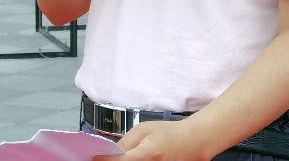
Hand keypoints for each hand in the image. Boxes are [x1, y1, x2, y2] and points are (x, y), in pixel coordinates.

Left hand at [93, 121, 209, 160]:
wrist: (193, 142)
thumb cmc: (169, 133)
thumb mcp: (144, 130)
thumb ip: (126, 143)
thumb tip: (108, 153)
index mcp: (149, 152)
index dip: (105, 160)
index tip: (94, 157)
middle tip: (103, 158)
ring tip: (117, 158)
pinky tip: (130, 160)